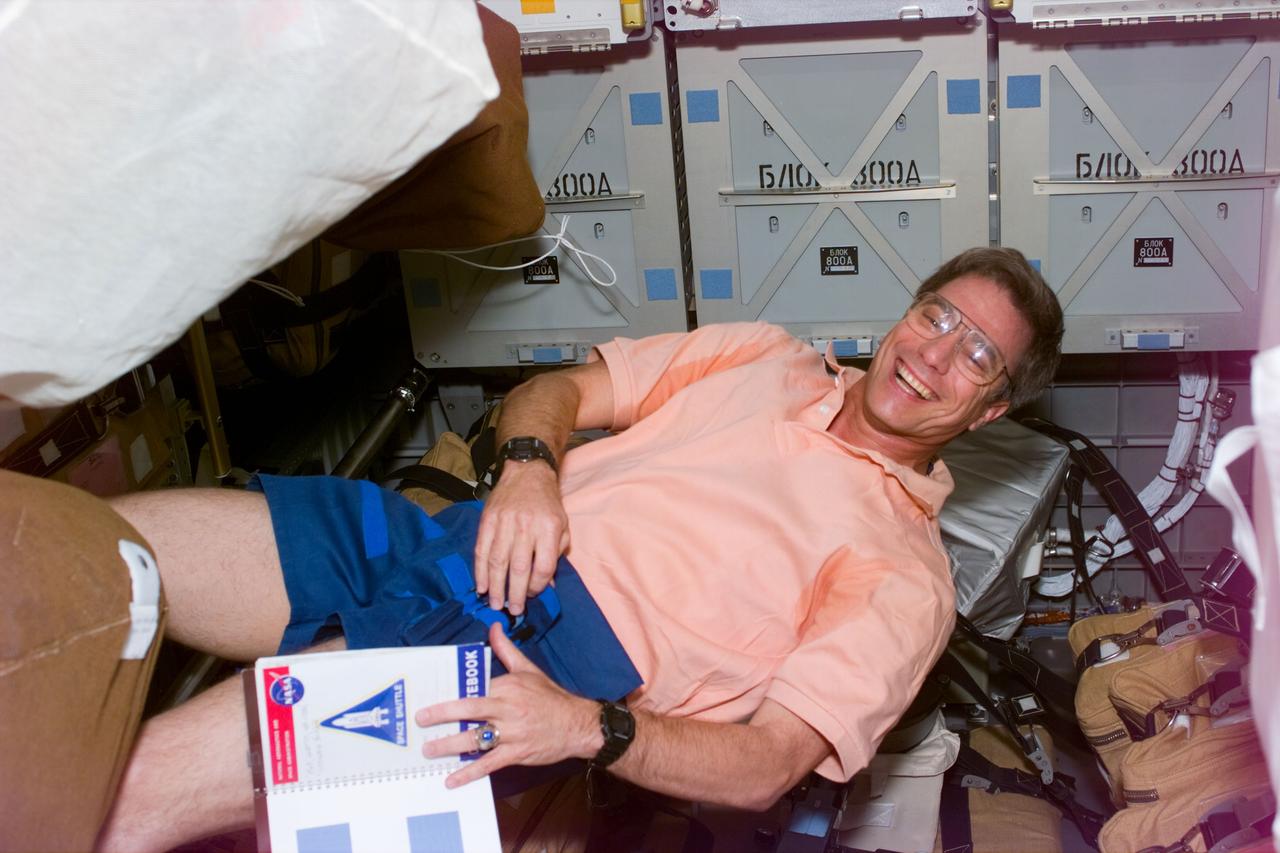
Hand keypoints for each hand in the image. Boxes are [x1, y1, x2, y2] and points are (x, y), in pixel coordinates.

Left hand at [417, 623, 600, 787]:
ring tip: (428, 750)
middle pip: (470, 710)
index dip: (453, 692)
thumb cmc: (551, 698)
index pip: (476, 686)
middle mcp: (508, 708)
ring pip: (476, 738)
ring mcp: (512, 732)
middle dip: (443, 714)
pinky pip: (489, 763)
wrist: (577, 725)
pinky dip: (469, 772)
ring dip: (449, 745)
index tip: (431, 695)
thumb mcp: (529, 670)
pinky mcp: (516, 753)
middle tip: (421, 719)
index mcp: (509, 686)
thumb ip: (507, 650)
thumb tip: (494, 627)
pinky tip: (452, 779)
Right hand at [473, 460, 568, 613]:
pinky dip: (480, 570)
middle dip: (516, 593)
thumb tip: (547, 584)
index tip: (534, 594)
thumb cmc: (547, 504)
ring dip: (496, 586)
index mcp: (549, 528)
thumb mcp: (562, 526)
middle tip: (513, 610)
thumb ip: (556, 555)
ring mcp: (505, 523)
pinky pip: (482, 549)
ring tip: (496, 604)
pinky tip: (481, 585)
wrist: (527, 472)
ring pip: (498, 561)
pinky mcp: (488, 520)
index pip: (544, 565)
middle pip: (519, 567)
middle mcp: (526, 526)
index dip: (539, 585)